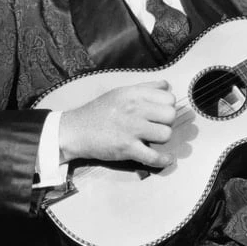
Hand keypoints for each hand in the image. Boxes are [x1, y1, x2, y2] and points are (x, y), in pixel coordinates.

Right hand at [58, 80, 176, 167]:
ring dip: (162, 139)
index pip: (169, 98)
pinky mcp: (127, 148)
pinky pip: (154, 156)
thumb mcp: (120, 92)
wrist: (75, 130)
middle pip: (171, 115)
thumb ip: (145, 87)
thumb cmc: (99, 111)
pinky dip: (164, 160)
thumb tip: (167, 85)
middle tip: (156, 126)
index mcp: (133, 94)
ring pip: (166, 134)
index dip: (167, 106)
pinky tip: (168, 159)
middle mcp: (134, 108)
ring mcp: (131, 129)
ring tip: (153, 138)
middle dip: (167, 122)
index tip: (160, 113)